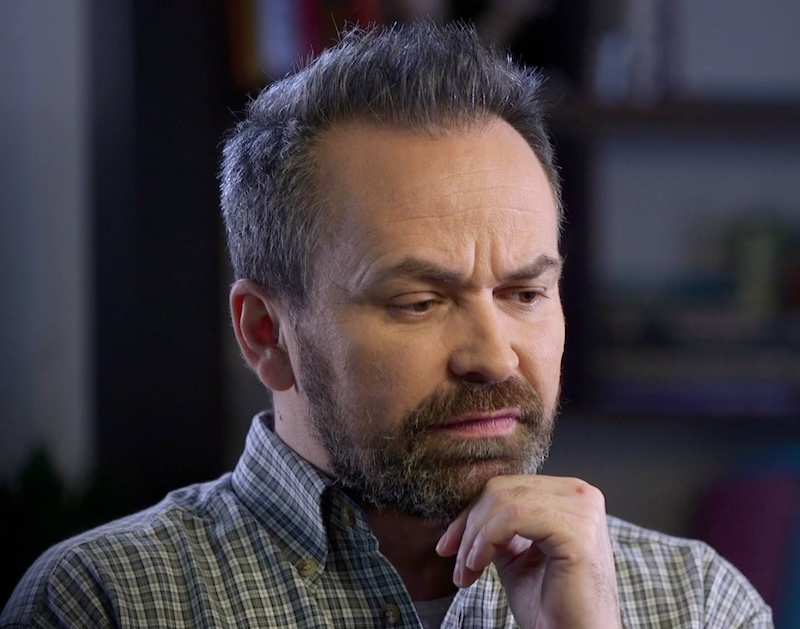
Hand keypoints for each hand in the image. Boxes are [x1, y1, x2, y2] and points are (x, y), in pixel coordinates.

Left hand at [435, 475, 620, 628]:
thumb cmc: (553, 608)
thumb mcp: (516, 556)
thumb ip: (498, 529)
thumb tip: (466, 515)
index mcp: (569, 496)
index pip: (507, 486)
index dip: (471, 512)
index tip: (448, 543)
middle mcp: (580, 495)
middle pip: (502, 490)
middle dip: (468, 525)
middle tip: (454, 560)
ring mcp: (581, 509)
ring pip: (503, 501)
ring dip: (474, 537)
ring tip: (467, 569)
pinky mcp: (575, 530)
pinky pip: (513, 517)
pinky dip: (487, 539)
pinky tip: (479, 565)